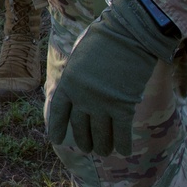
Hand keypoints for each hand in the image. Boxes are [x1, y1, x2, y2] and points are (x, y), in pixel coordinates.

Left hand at [47, 0, 181, 156]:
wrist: (129, 34)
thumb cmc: (105, 40)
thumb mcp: (80, 57)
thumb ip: (76, 77)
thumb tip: (76, 92)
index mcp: (68, 83)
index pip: (58, 112)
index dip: (58, 128)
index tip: (57, 140)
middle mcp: (82, 97)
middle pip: (81, 128)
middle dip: (84, 141)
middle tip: (88, 148)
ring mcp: (102, 104)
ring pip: (101, 135)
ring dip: (103, 146)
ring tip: (104, 151)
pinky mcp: (124, 106)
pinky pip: (121, 133)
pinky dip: (122, 144)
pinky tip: (124, 151)